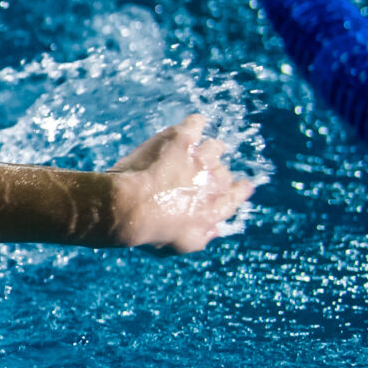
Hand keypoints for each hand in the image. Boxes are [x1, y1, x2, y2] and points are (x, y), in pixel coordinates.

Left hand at [106, 115, 252, 251]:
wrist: (128, 207)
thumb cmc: (151, 230)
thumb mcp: (181, 244)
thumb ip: (203, 236)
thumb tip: (215, 229)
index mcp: (216, 208)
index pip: (237, 195)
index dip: (238, 189)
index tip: (240, 185)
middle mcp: (215, 182)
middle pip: (222, 171)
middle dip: (212, 171)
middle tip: (198, 171)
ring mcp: (201, 159)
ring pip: (214, 147)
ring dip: (207, 148)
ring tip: (196, 148)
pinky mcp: (182, 140)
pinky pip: (196, 124)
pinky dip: (195, 123)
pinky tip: (193, 123)